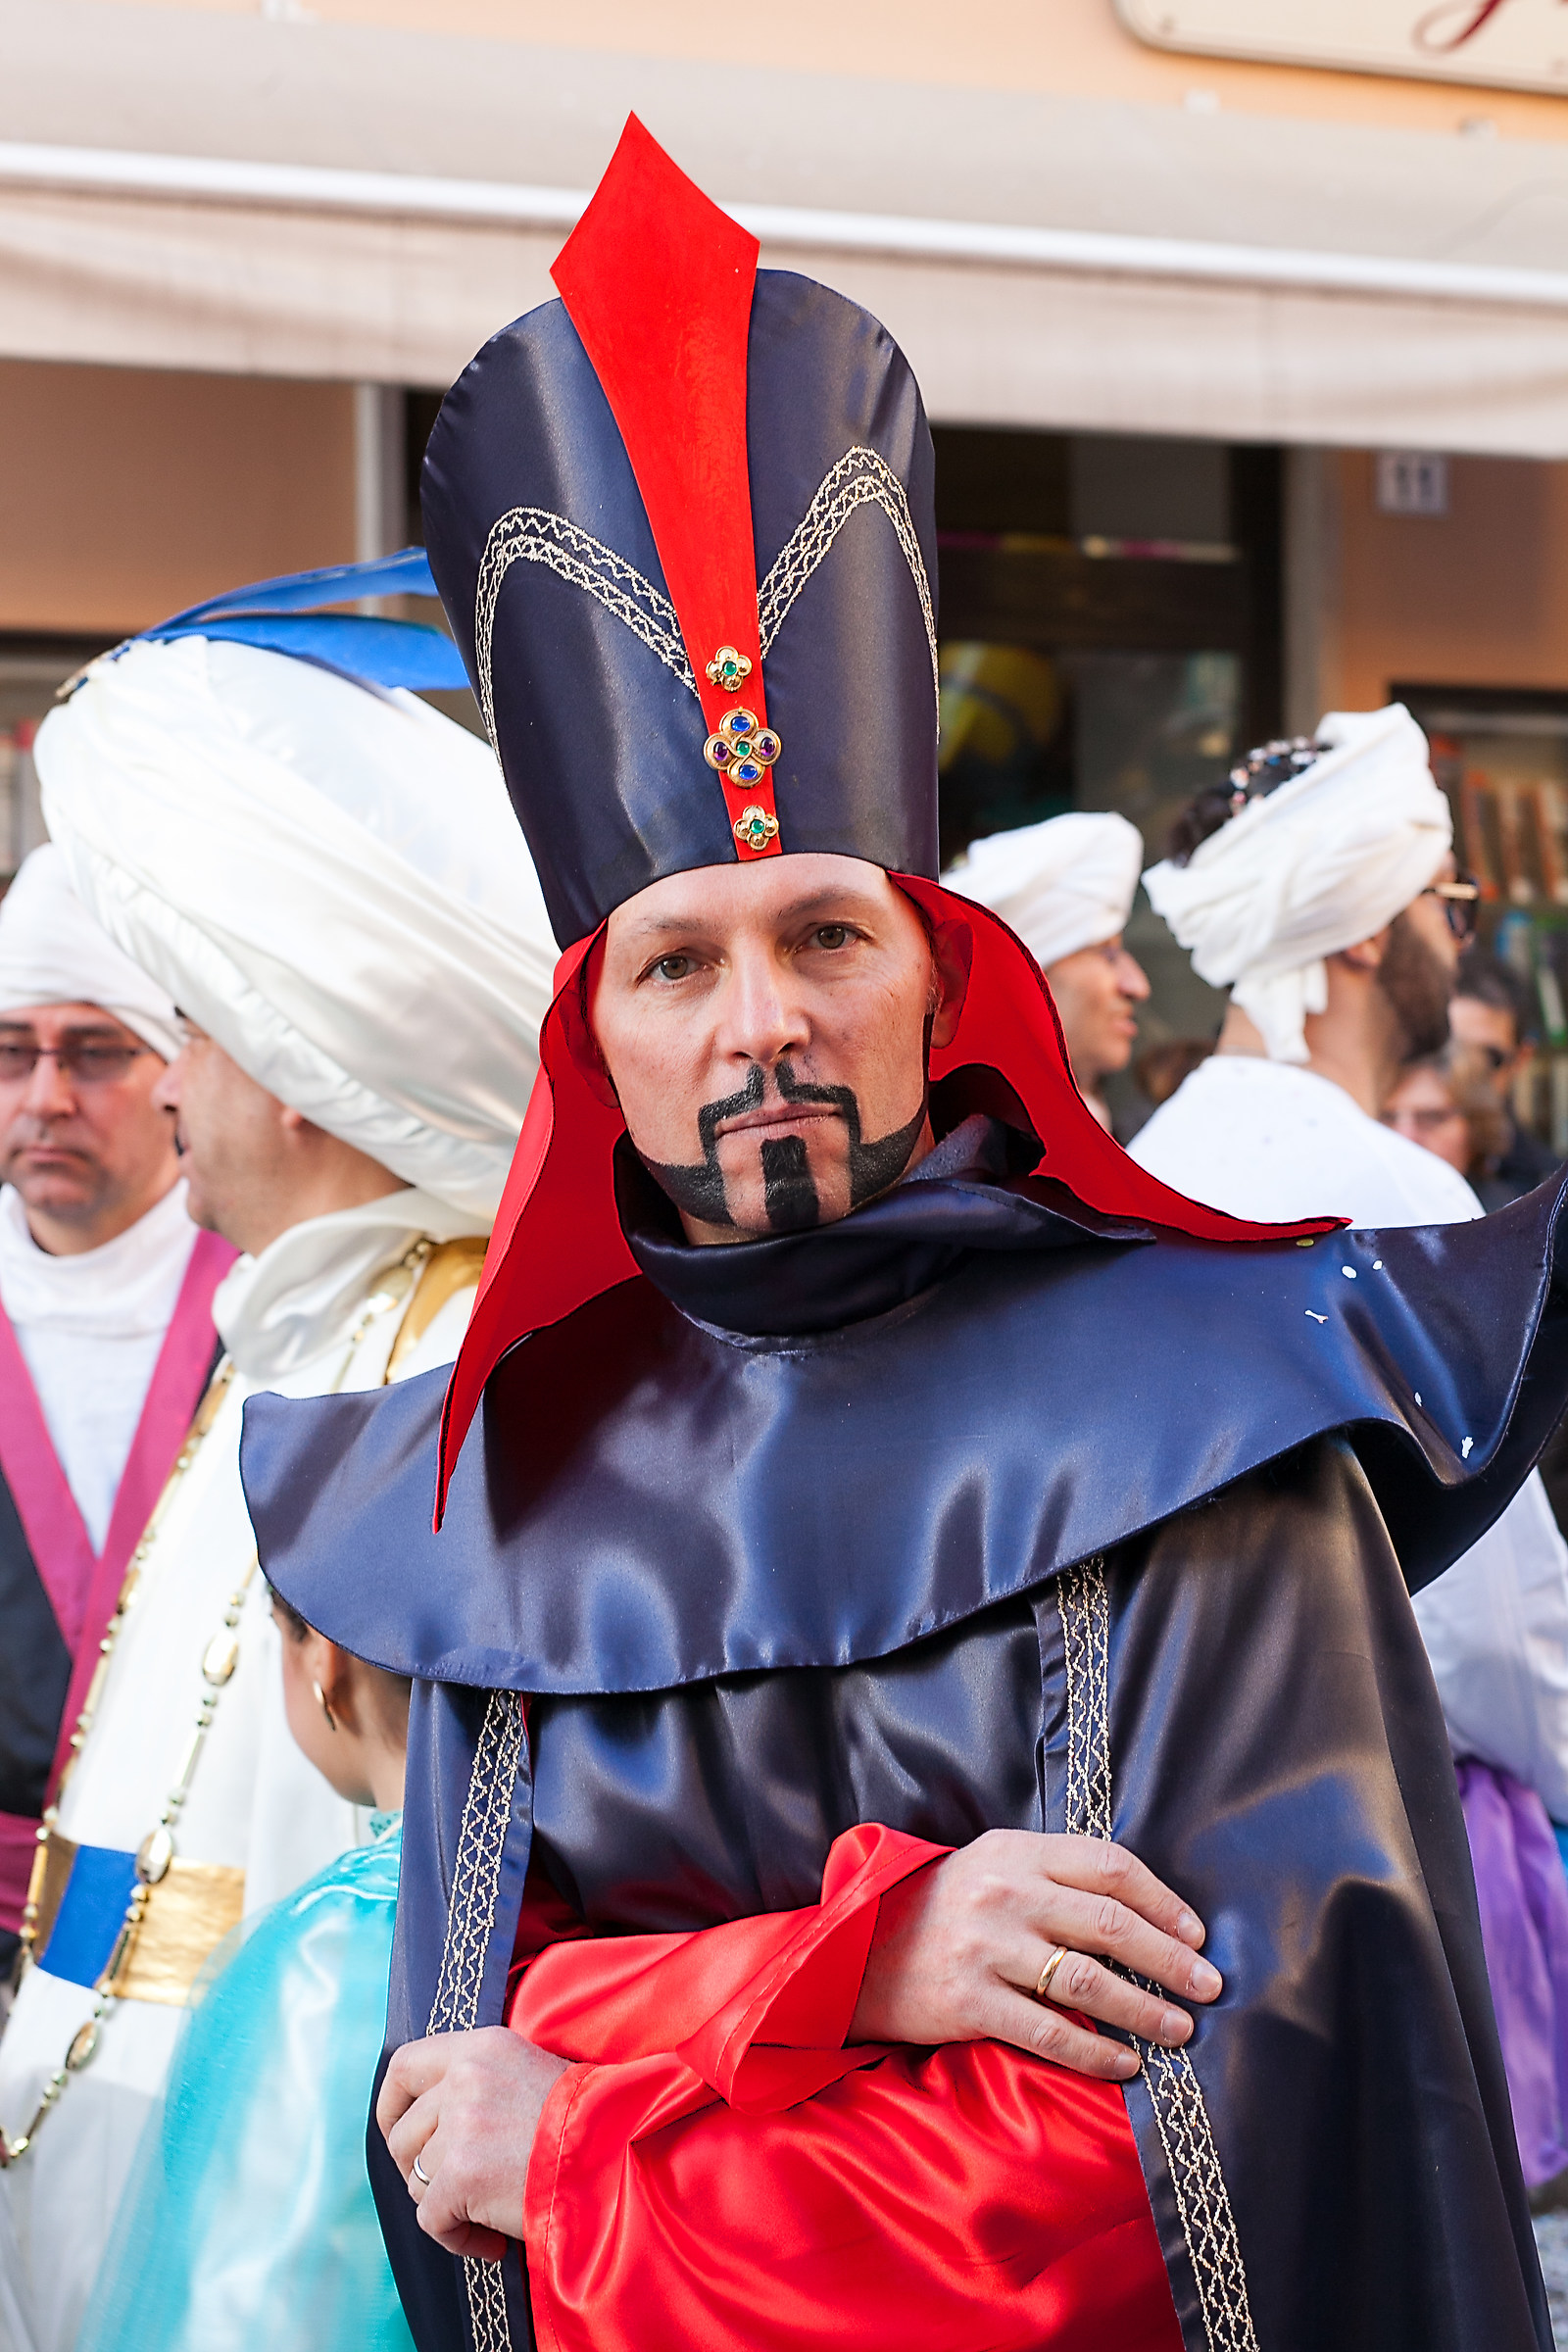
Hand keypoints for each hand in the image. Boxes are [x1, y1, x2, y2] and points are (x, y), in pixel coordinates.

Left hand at [378, 2028, 571, 2258]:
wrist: (617, 2156)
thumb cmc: (580, 2123)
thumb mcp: (525, 2072)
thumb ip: (476, 2082)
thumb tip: (428, 2119)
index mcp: (479, 2047)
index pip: (403, 2066)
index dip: (391, 2107)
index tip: (400, 2135)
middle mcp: (464, 2078)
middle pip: (403, 2134)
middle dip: (418, 2170)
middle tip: (454, 2189)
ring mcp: (460, 2125)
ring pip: (416, 2180)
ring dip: (445, 2205)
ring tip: (487, 2212)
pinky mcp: (459, 2174)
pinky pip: (431, 2220)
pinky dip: (458, 2239)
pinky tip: (492, 2239)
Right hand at [849, 1830, 1221, 2082]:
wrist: (856, 1949)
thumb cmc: (942, 1907)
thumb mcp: (994, 1864)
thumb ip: (1054, 1874)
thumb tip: (1140, 1910)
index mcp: (1017, 1850)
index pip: (1108, 1865)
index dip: (1162, 1901)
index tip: (1196, 1933)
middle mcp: (1005, 1892)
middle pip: (1110, 1924)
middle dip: (1170, 1959)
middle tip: (1208, 1986)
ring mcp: (986, 1946)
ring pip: (1088, 1981)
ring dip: (1145, 2010)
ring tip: (1179, 2029)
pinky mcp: (969, 2000)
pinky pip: (1050, 2031)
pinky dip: (1096, 2052)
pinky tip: (1125, 2064)